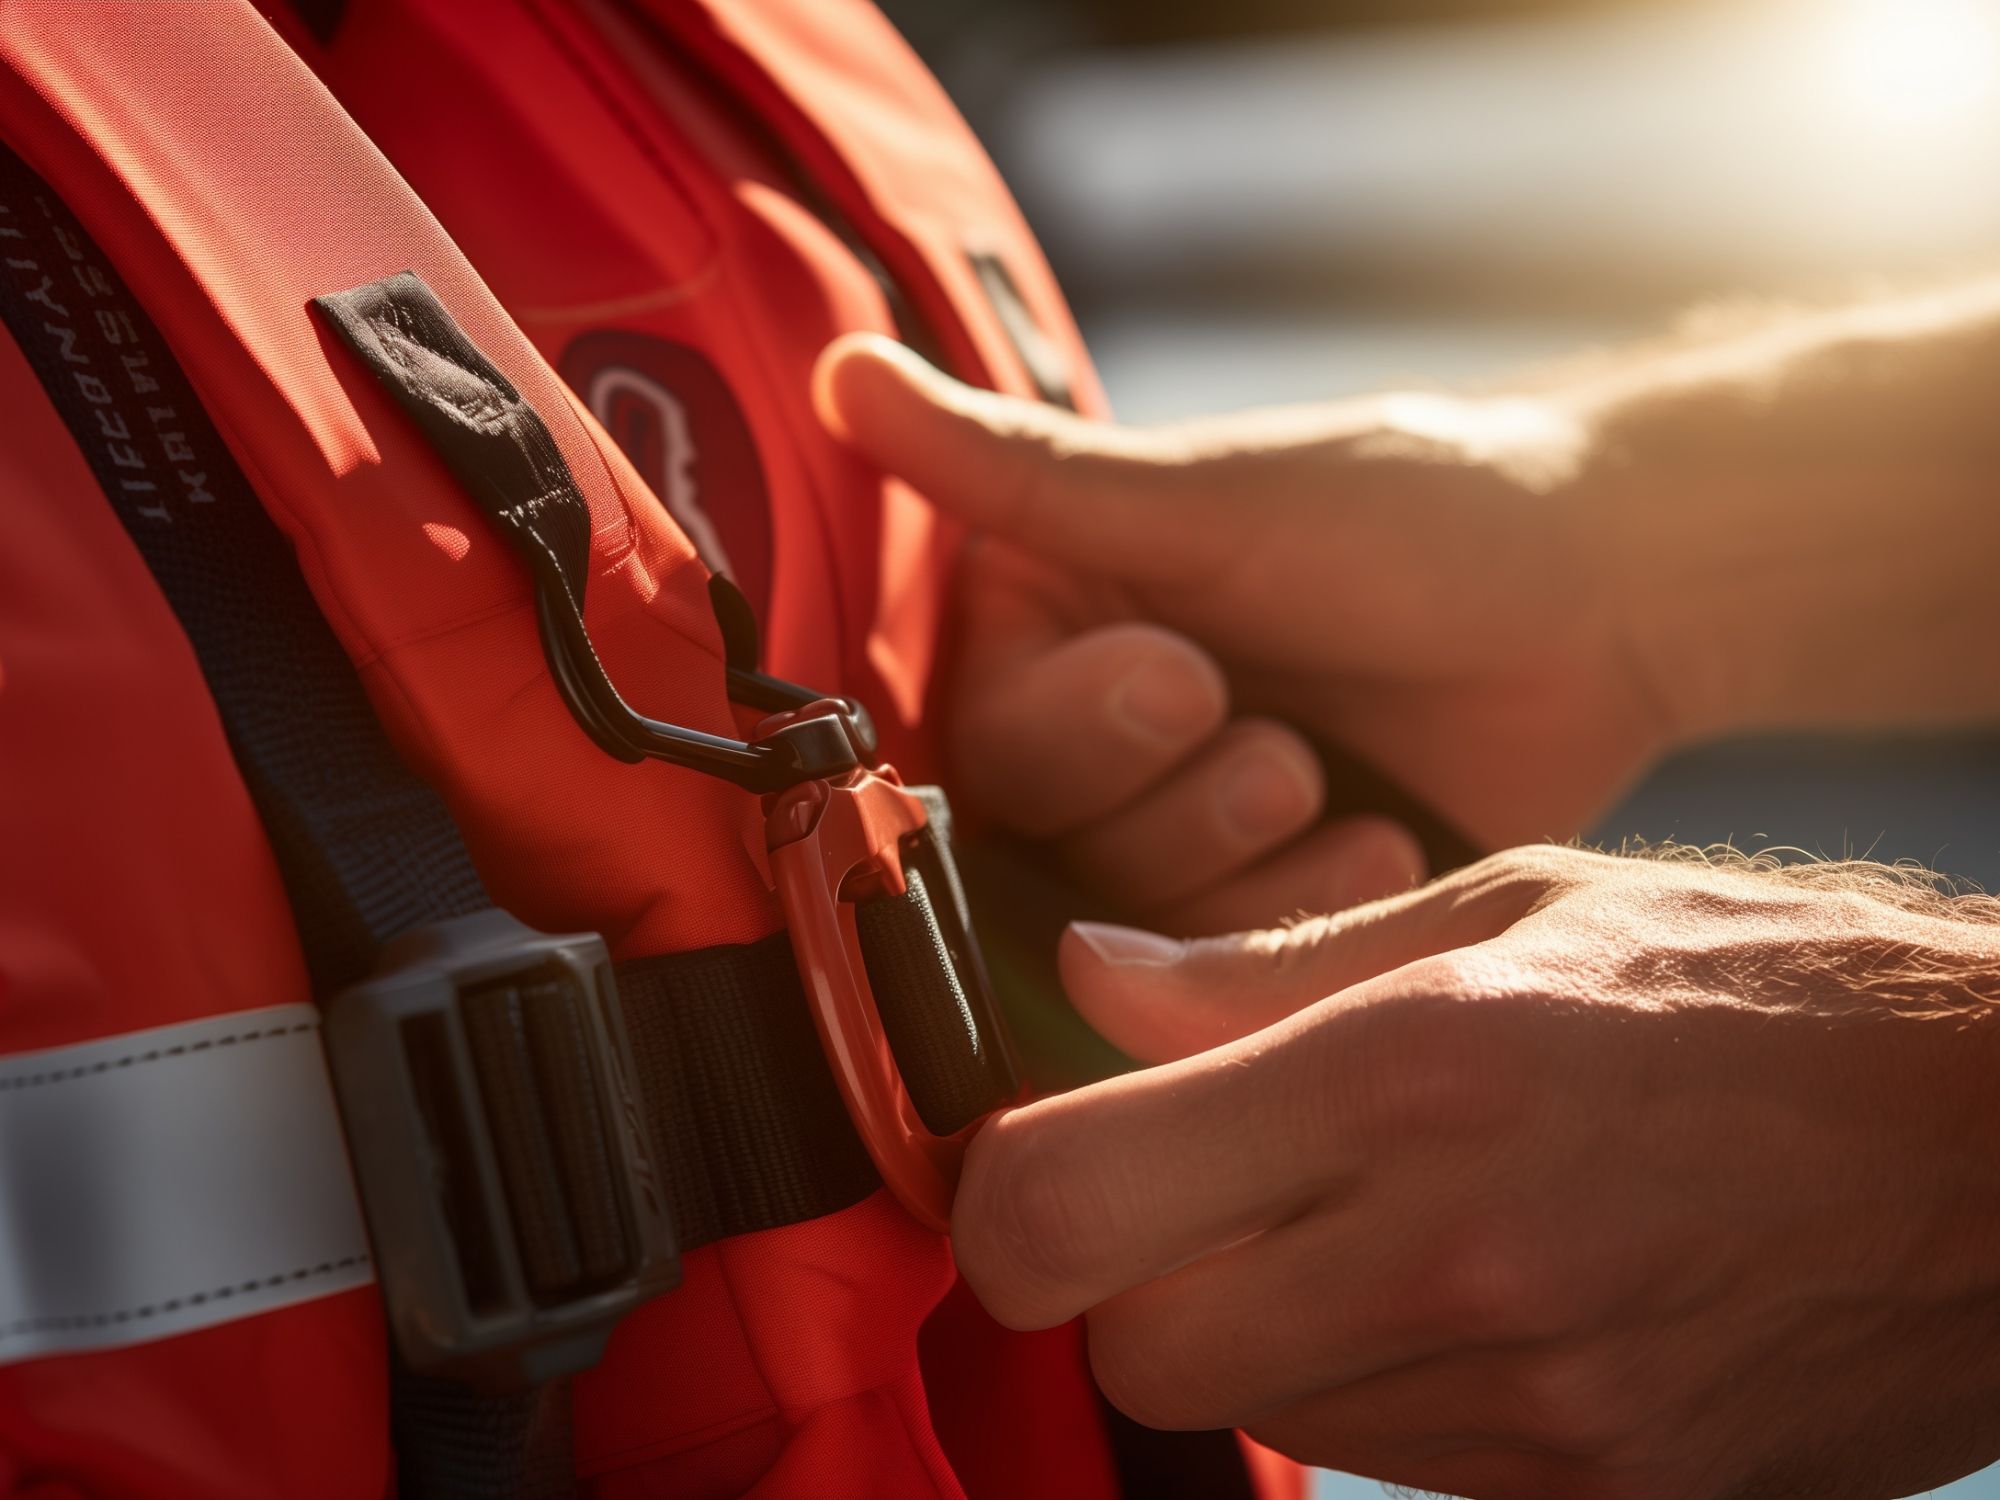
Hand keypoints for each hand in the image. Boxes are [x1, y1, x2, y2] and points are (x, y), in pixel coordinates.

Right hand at [817, 349, 1424, 933]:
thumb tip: (838, 370)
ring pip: (1133, 915)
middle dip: (1175, 795)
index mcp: (1056, 622)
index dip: (1078, 729)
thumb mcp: (1205, 498)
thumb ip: (1014, 470)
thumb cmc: (1412, 512)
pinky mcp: (1265, 900)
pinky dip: (1310, 900)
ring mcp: (1181, 825)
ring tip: (1336, 774)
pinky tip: (1381, 833)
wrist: (1603, 599)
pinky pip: (1233, 957)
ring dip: (1243, 849)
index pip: (983, 736)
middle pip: (1047, 839)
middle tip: (1277, 730)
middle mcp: (1097, 731)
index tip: (1191, 669)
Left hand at [952, 847, 1999, 1499]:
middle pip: (1137, 1354)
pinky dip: (1384, 1391)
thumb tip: (1088, 979)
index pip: (1065, 1206)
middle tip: (1205, 1196)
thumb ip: (1267, 963)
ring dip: (1268, 1333)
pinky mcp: (1605, 1494)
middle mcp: (1450, 1256)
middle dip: (1130, 1284)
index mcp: (1408, 1071)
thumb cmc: (1767, 989)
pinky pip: (1400, 1469)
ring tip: (1380, 1222)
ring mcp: (1534, 1404)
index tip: (1037, 1160)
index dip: (1004, 1202)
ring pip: (1263, 1419)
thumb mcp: (1516, 906)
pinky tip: (1475, 1292)